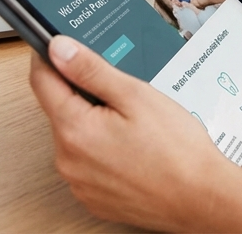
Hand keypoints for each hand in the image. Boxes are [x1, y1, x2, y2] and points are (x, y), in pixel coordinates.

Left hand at [29, 36, 241, 231]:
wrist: (199, 197)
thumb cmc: (175, 148)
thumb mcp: (135, 95)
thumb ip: (91, 70)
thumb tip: (59, 49)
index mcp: (74, 130)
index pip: (42, 82)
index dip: (49, 57)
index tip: (58, 44)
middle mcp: (68, 160)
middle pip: (61, 109)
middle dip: (83, 91)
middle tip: (121, 87)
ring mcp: (79, 183)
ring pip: (76, 136)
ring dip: (94, 120)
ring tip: (135, 120)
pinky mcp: (93, 198)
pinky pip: (87, 162)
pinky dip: (102, 147)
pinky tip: (133, 144)